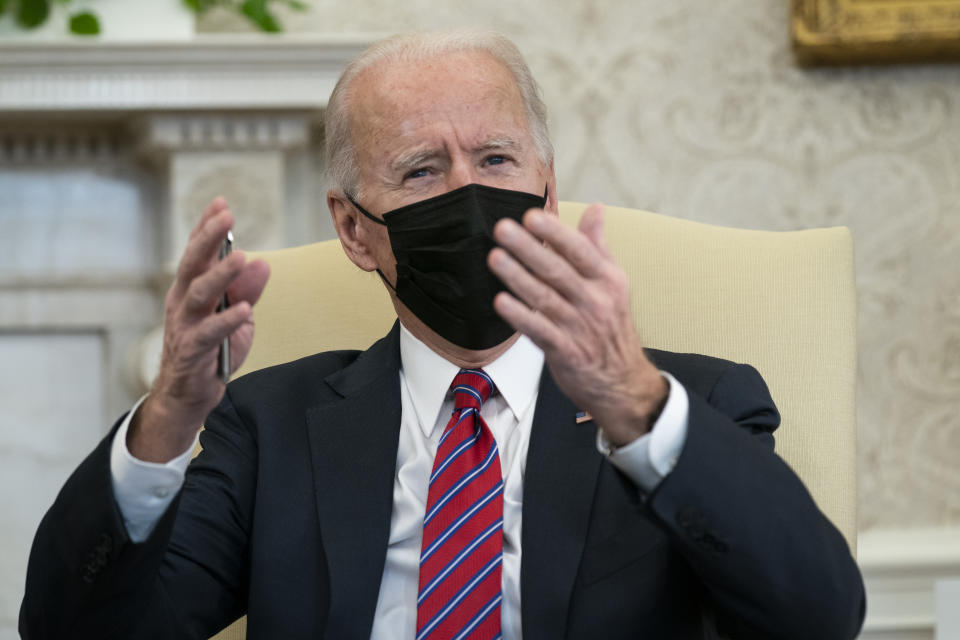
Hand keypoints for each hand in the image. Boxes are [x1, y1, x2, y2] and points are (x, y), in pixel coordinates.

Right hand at [129, 198, 270, 461]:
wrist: (190, 394)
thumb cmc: (212, 350)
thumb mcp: (236, 316)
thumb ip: (247, 291)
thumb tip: (261, 262)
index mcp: (190, 289)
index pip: (197, 252)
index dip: (206, 227)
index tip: (221, 202)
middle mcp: (182, 302)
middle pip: (193, 263)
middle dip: (209, 237)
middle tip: (226, 215)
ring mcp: (185, 326)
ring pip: (199, 293)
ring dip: (221, 274)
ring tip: (241, 257)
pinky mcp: (192, 351)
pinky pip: (209, 333)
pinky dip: (228, 321)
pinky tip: (246, 310)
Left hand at [488, 204, 666, 445]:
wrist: (622, 381)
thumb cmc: (611, 327)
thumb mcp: (613, 284)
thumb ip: (598, 246)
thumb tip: (595, 208)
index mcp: (608, 280)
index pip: (581, 250)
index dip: (556, 232)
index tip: (532, 215)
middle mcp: (596, 301)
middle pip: (558, 270)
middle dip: (529, 248)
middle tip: (503, 228)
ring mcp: (580, 328)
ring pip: (544, 298)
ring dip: (517, 277)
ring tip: (495, 257)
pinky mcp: (565, 352)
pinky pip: (539, 331)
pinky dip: (520, 316)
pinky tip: (501, 301)